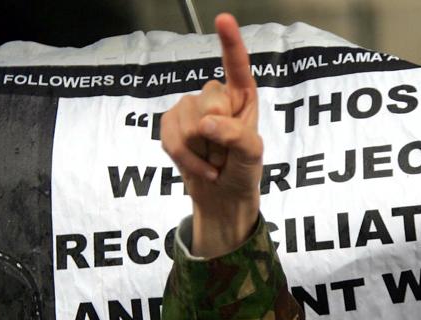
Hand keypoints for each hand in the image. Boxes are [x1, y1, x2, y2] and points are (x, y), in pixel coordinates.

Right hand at [160, 13, 262, 256]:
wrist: (222, 199)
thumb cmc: (243, 172)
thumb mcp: (252, 154)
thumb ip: (235, 135)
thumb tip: (205, 124)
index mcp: (243, 96)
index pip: (236, 66)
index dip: (230, 42)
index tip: (224, 19)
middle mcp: (217, 97)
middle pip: (208, 100)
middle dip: (215, 133)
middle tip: (225, 152)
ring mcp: (191, 110)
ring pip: (186, 122)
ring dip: (200, 151)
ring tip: (213, 160)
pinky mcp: (171, 126)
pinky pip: (169, 137)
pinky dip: (184, 158)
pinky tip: (198, 165)